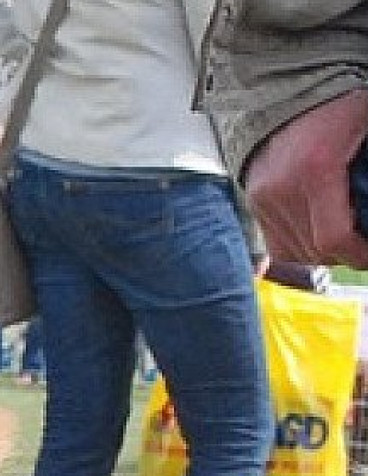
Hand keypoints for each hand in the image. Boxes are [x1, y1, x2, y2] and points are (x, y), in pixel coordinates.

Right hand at [243, 90, 367, 267]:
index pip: (334, 238)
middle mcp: (282, 189)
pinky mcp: (253, 199)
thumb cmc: (336, 103)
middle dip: (345, 253)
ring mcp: (263, 196)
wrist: (287, 85)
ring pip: (295, 250)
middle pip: (315, 250)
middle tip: (361, 241)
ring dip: (321, 251)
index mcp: (316, 171)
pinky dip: (299, 243)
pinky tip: (316, 230)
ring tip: (341, 235)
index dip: (359, 255)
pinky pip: (276, 241)